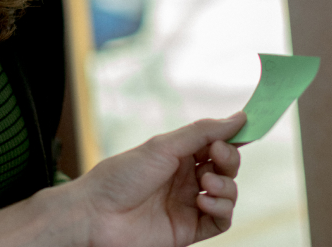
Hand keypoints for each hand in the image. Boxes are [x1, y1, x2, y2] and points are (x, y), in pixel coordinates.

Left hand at [79, 112, 245, 246]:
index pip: (216, 142)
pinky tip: (205, 202)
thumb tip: (240, 117)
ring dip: (225, 186)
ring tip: (204, 184)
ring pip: (228, 193)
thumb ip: (203, 132)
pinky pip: (222, 220)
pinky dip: (221, 209)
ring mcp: (188, 203)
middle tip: (217, 155)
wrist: (99, 214)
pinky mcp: (190, 229)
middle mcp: (186, 176)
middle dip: (229, 159)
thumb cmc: (124, 174)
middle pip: (226, 166)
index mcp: (178, 152)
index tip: (249, 128)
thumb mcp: (164, 145)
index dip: (233, 136)